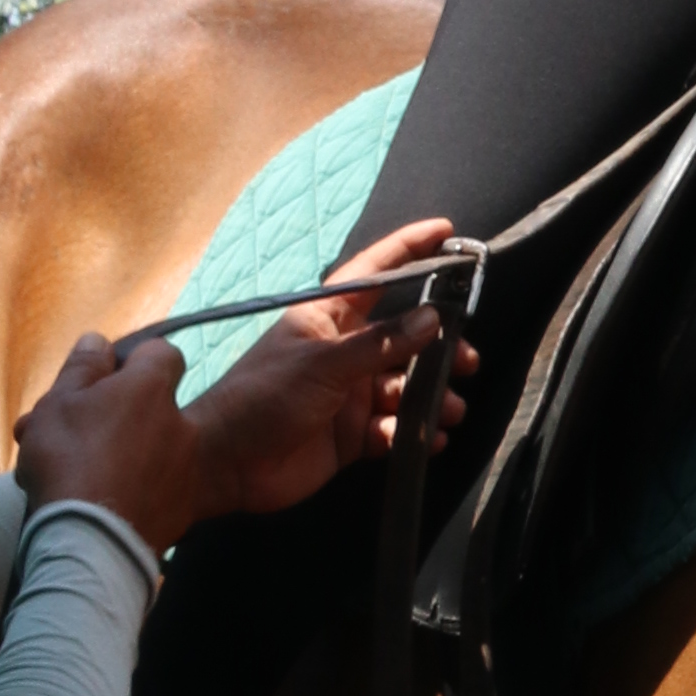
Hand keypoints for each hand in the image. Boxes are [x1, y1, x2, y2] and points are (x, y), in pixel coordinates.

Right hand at [10, 328, 202, 554]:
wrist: (91, 540)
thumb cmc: (68, 459)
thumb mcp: (59, 402)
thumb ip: (83, 366)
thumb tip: (98, 341)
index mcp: (151, 389)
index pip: (161, 353)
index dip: (133, 363)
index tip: (105, 382)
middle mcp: (181, 423)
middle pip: (151, 407)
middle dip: (119, 417)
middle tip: (75, 438)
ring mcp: (186, 468)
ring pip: (151, 449)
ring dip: (124, 454)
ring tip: (79, 476)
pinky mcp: (183, 508)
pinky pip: (158, 487)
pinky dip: (136, 489)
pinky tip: (103, 503)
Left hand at [186, 220, 469, 520]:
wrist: (227, 463)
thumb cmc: (263, 397)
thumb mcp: (322, 363)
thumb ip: (379, 344)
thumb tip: (432, 319)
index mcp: (327, 318)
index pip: (375, 273)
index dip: (408, 249)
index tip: (447, 231)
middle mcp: (343, 351)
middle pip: (405, 337)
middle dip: (439, 347)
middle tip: (468, 361)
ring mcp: (349, 394)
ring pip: (405, 386)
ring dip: (431, 397)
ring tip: (448, 411)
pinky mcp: (353, 435)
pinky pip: (394, 428)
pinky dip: (414, 432)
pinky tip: (428, 439)